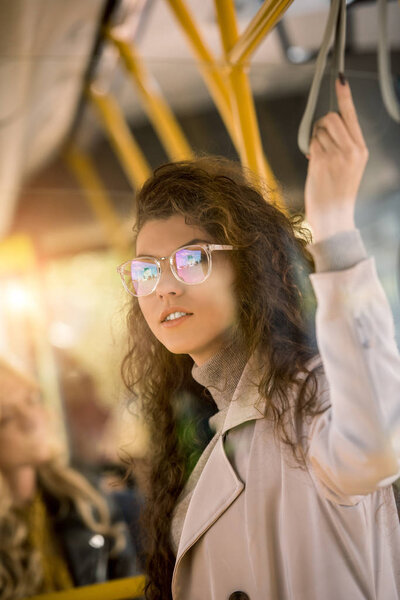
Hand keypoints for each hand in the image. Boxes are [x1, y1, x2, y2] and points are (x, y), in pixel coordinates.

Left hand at [304, 77, 368, 242]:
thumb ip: (343, 144)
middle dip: (322, 125)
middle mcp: (352, 150)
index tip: (340, 79)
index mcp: (361, 149)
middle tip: (322, 141)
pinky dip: (310, 150)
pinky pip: (311, 144)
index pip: (352, 116)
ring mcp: (336, 156)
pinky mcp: (321, 162)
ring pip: (318, 131)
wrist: (334, 217)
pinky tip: (315, 164)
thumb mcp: (349, 166)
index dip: (344, 96)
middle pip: (331, 118)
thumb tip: (327, 125)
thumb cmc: (338, 192)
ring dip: (315, 140)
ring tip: (320, 158)